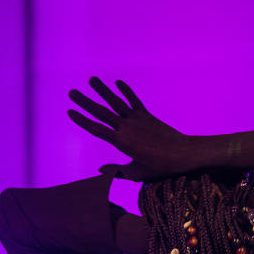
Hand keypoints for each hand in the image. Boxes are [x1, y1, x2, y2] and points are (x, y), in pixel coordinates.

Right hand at [67, 77, 196, 180]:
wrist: (183, 153)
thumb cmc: (160, 167)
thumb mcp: (137, 173)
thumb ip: (117, 171)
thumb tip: (100, 170)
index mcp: (122, 142)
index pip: (96, 129)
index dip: (82, 120)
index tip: (69, 111)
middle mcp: (127, 127)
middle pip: (101, 112)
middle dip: (85, 102)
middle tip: (71, 93)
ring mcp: (137, 119)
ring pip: (116, 102)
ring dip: (102, 90)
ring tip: (91, 80)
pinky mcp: (147, 115)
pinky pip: (133, 101)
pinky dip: (126, 91)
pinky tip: (117, 82)